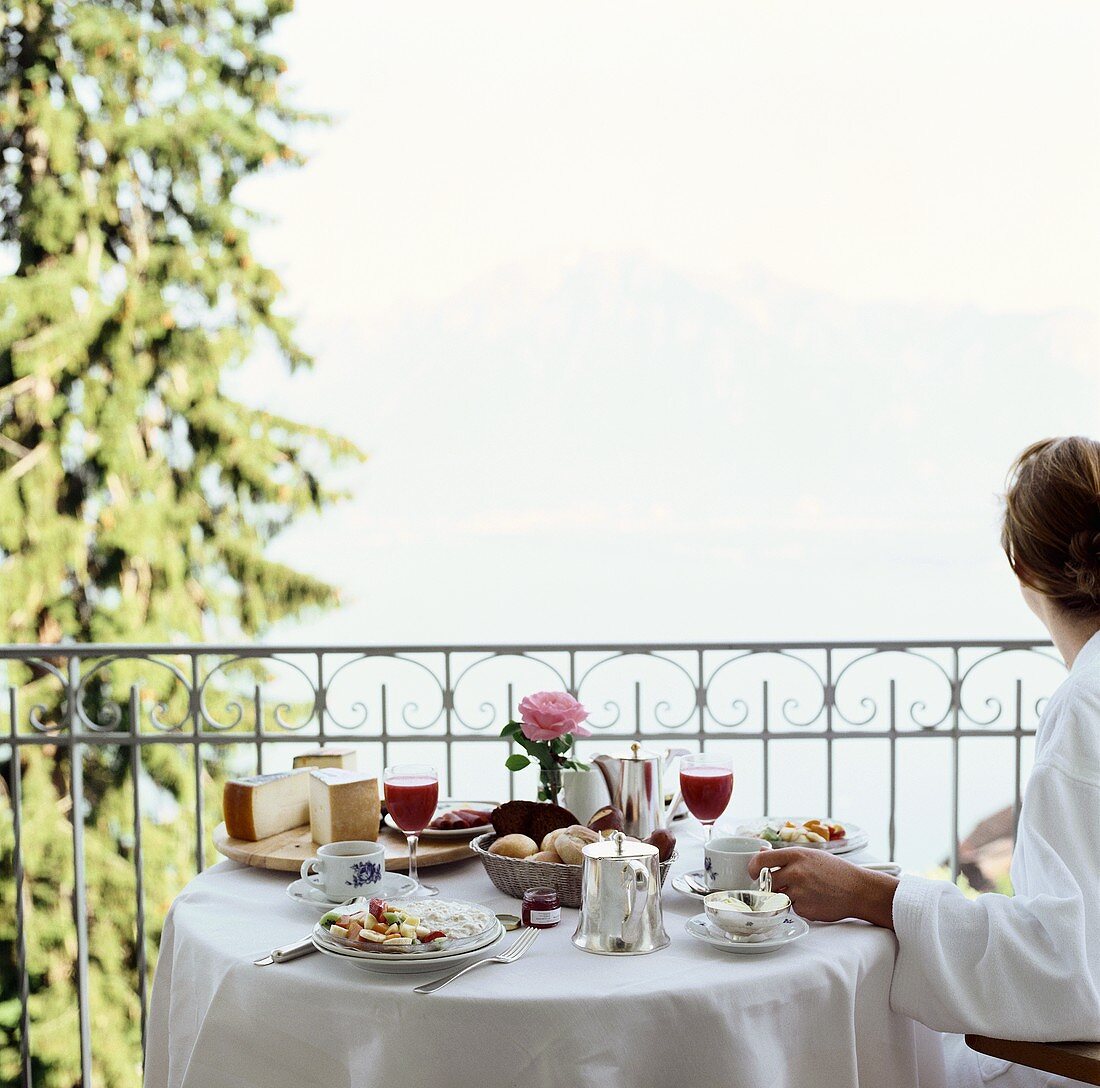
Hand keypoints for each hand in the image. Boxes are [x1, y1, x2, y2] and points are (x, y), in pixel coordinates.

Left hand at [748, 848, 897, 928]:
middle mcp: (795, 872)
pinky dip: (799, 907)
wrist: (858, 889)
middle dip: (769, 885)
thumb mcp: (810, 855)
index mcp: (795, 855)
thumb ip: (785, 856)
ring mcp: (799, 892)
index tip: (754, 872)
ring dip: (785, 896)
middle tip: (780, 885)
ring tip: (805, 892)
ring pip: (778, 896)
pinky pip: (793, 909)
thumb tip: (761, 852)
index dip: (753, 868)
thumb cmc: (836, 871)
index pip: (761, 861)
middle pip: (766, 881)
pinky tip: (814, 901)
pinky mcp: (805, 909)